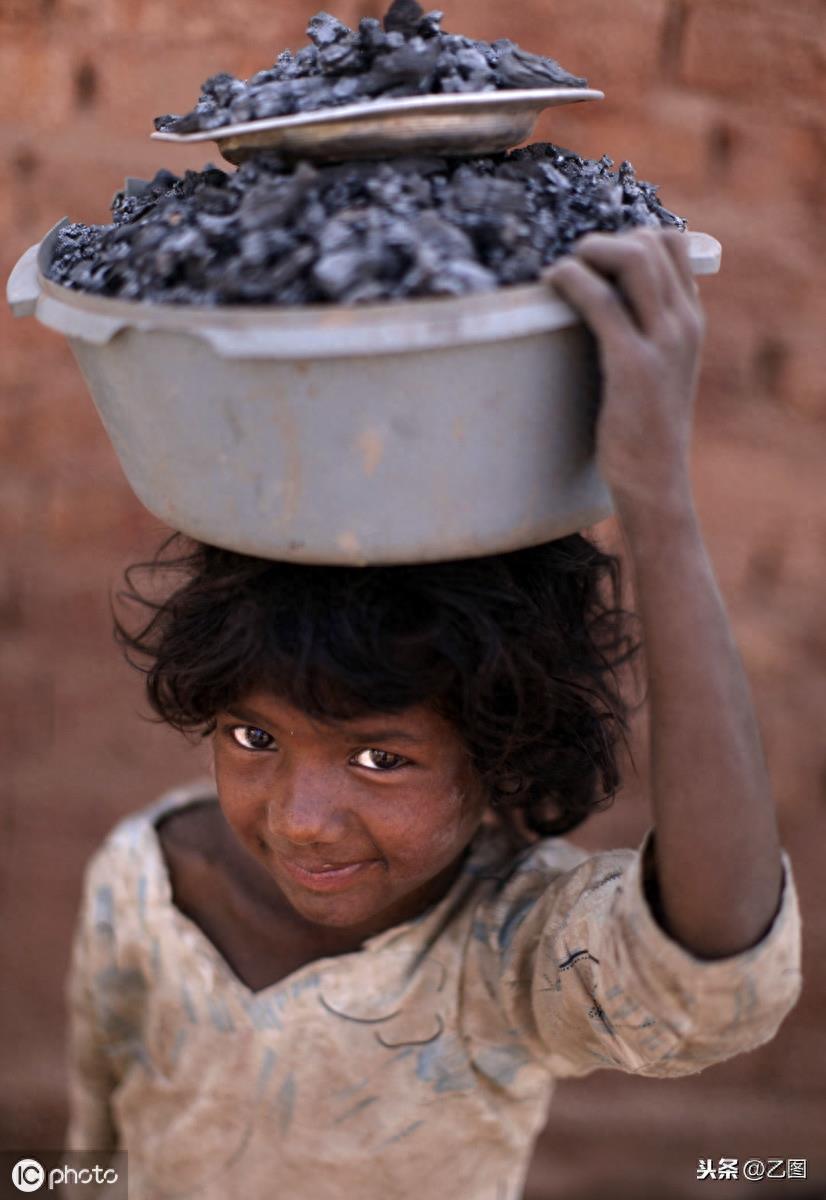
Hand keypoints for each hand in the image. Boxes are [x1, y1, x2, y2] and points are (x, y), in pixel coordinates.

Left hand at [548, 228, 705, 513]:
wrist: (656, 481)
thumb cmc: (645, 429)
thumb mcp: (660, 372)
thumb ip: (647, 334)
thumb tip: (603, 302)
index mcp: (692, 322)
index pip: (674, 246)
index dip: (631, 237)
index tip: (598, 259)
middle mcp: (684, 325)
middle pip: (652, 242)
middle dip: (605, 241)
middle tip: (574, 264)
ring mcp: (663, 343)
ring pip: (632, 259)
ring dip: (589, 252)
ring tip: (562, 271)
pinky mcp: (633, 365)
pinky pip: (601, 302)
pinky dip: (572, 280)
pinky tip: (552, 283)